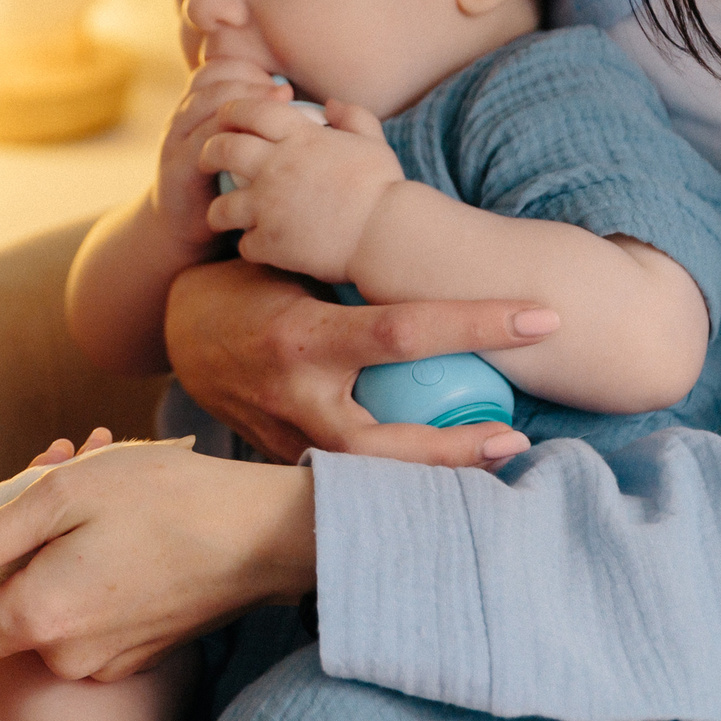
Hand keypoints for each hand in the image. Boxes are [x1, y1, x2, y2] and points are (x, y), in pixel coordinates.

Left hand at [0, 441, 315, 680]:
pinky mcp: (135, 660)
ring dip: (53, 563)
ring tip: (96, 498)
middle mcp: (63, 659)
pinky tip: (121, 531)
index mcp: (35, 620)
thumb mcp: (62, 498)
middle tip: (49, 486)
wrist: (267, 535)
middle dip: (12, 559)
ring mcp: (103, 666)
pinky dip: (89, 580)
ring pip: (46, 616)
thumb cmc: (165, 501)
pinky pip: (86, 623)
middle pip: (0, 620)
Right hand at [148, 59, 289, 248]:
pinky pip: (197, 146)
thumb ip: (253, 123)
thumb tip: (297, 98)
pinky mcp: (176, 172)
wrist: (183, 229)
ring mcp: (175, 144)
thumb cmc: (223, 185)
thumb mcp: (236, 148)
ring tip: (274, 112)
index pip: (217, 69)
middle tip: (284, 93)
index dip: (248, 69)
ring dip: (239, 104)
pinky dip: (226, 141)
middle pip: (210, 81)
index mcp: (198, 108)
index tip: (282, 85)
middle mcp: (183, 119)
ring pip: (201, 107)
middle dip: (248, 81)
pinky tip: (254, 148)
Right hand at [162, 258, 549, 466]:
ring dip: (435, 471)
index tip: (541, 317)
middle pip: (387, 441)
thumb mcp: (294, 262)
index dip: (479, 325)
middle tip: (517, 438)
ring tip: (495, 458)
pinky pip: (351, 474)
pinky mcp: (288, 459)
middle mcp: (297, 397)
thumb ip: (353, 268)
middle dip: (456, 447)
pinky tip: (449, 469)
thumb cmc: (250, 281)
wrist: (178, 333)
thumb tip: (440, 246)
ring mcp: (289, 438)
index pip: (405, 332)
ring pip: (369, 473)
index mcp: (303, 336)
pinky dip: (399, 473)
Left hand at [201, 97, 403, 283]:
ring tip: (222, 214)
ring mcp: (269, 206)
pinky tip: (256, 247)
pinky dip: (248, 246)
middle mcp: (277, 166)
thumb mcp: (374, 142)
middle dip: (209, 152)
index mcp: (300, 138)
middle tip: (208, 160)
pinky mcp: (271, 242)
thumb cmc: (385, 188)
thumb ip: (353, 117)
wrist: (388, 235)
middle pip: (222, 149)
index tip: (226, 118)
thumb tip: (332, 104)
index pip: (252, 110)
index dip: (233, 110)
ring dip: (219, 210)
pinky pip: (243, 244)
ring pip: (221, 206)